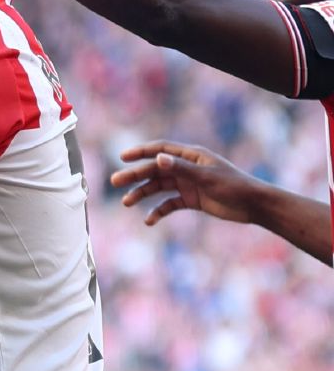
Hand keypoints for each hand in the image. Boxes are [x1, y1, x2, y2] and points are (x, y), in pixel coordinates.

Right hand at [109, 140, 265, 226]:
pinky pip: (170, 204)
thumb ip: (180, 168)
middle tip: (115, 182)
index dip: (140, 152)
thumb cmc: (234, 186)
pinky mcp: (192, 199)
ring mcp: (188, 184)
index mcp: (191, 156)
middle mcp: (186, 168)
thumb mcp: (205, 177)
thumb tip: (157, 158)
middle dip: (135, 176)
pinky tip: (149, 220)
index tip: (122, 157)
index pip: (160, 150)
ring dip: (142, 194)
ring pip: (159, 187)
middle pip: (154, 170)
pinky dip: (159, 211)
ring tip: (126, 203)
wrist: (255, 206)